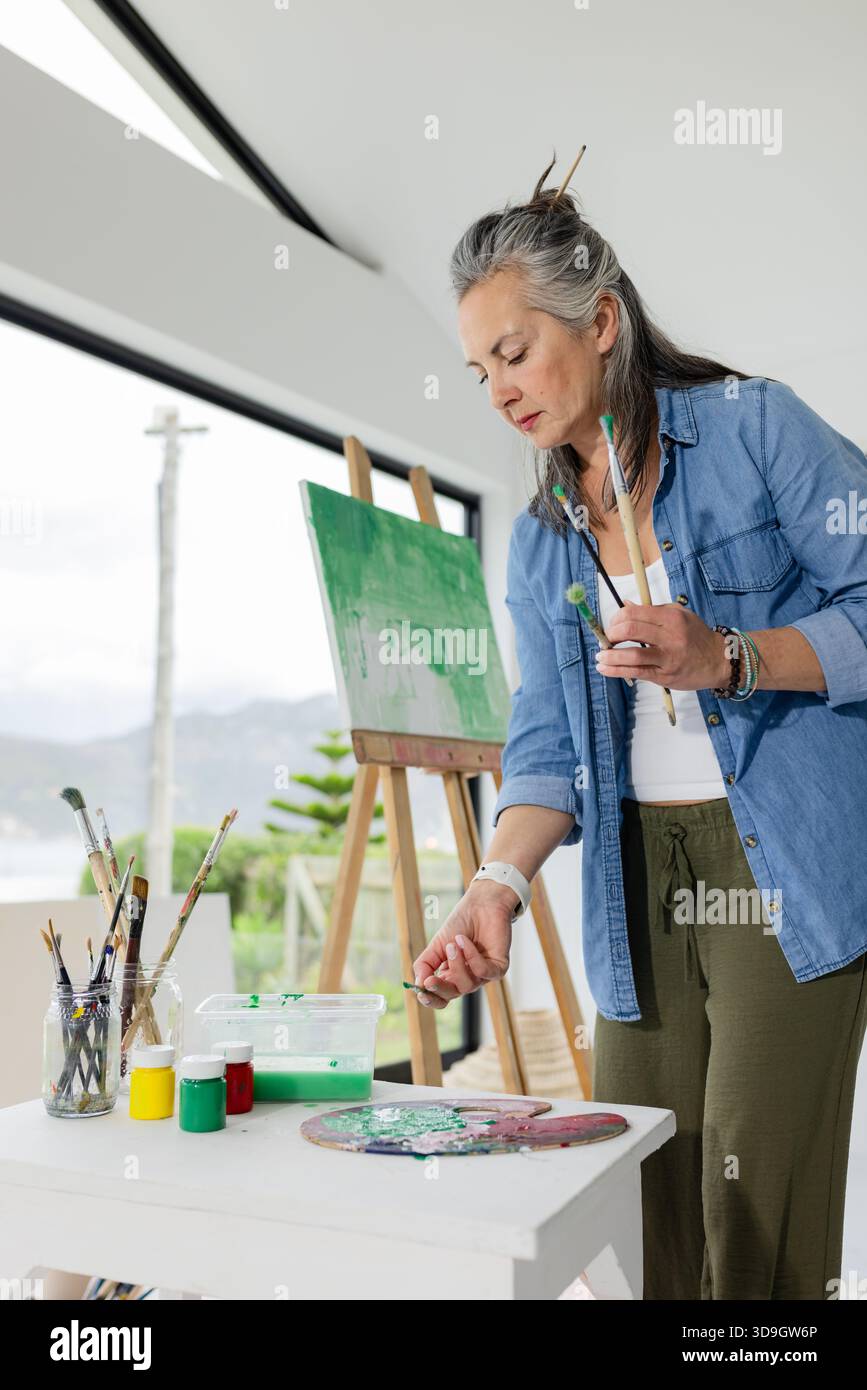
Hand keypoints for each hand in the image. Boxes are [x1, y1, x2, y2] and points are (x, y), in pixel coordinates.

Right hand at [410, 880, 516, 1009]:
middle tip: (430, 979)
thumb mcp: (436, 944)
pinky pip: (484, 972)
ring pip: (468, 985)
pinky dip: (472, 957)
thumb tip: (418, 984)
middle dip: (440, 988)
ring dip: (457, 964)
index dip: (431, 998)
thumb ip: (425, 964)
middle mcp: (468, 978)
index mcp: (451, 975)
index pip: (441, 997)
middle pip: (452, 994)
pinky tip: (465, 940)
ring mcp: (484, 974)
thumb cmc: (461, 923)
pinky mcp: (499, 967)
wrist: (482, 904)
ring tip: (454, 942)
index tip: (420, 992)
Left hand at [595, 600, 730, 689]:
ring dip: (610, 655)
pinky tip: (604, 668)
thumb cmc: (696, 636)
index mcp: (671, 617)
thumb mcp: (680, 615)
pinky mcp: (665, 676)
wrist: (719, 661)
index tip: (612, 624)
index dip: (616, 618)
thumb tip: (626, 604)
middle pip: (630, 630)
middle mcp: (670, 636)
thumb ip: (652, 610)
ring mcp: (668, 657)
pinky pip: (636, 672)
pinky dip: (616, 670)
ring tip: (600, 656)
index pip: (634, 613)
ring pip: (632, 654)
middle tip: (606, 639)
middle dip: (611, 634)